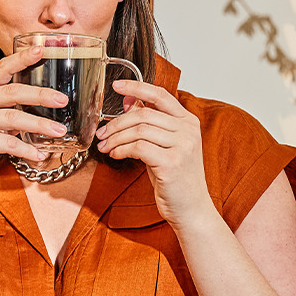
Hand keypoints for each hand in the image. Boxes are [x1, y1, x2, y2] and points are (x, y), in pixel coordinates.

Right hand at [0, 45, 69, 191]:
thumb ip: (7, 111)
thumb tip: (40, 110)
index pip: (2, 68)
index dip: (21, 58)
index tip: (41, 49)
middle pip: (13, 92)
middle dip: (41, 95)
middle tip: (62, 100)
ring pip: (13, 119)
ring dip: (40, 125)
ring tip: (60, 131)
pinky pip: (8, 144)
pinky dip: (27, 150)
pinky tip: (40, 155)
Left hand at [96, 79, 213, 224]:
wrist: (192, 209)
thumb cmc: (177, 179)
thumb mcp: (163, 146)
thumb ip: (149, 123)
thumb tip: (130, 101)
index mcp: (189, 122)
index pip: (161, 95)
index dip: (137, 87)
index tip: (116, 85)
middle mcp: (188, 131)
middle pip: (144, 114)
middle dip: (117, 123)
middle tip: (102, 133)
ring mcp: (183, 146)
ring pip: (139, 130)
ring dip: (116, 138)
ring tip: (106, 146)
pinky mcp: (172, 163)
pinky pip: (138, 148)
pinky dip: (121, 150)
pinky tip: (116, 155)